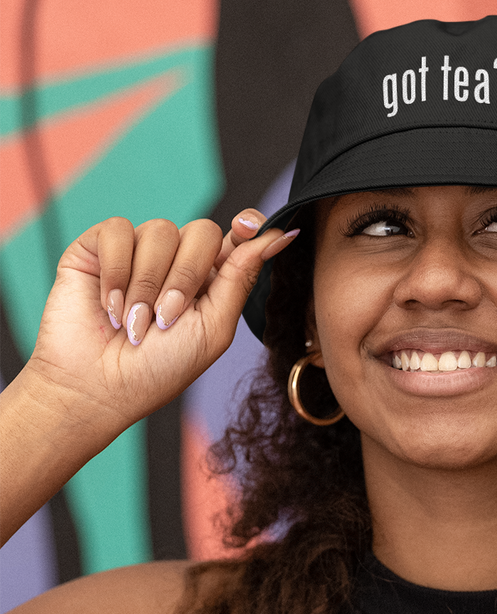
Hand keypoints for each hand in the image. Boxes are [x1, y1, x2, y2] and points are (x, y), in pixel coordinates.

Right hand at [25, 211, 296, 435]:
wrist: (98, 387)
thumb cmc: (160, 368)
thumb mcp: (214, 328)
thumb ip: (241, 278)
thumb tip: (280, 235)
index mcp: (212, 279)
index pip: (239, 235)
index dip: (249, 225)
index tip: (247, 227)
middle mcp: (178, 260)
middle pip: (202, 231)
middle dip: (187, 276)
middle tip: (167, 317)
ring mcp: (139, 251)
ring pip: (160, 230)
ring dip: (148, 283)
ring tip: (134, 323)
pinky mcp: (99, 248)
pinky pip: (118, 230)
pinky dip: (116, 272)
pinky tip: (111, 305)